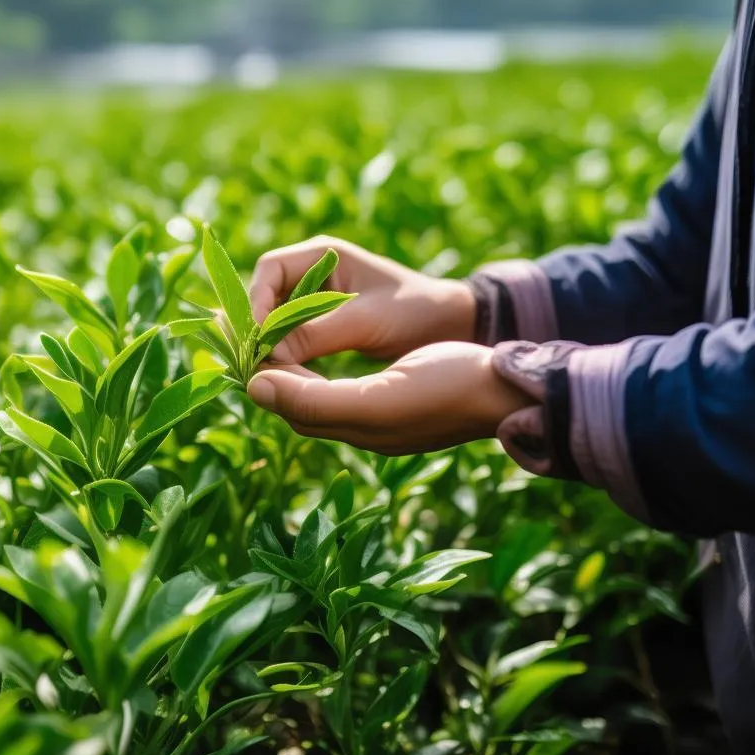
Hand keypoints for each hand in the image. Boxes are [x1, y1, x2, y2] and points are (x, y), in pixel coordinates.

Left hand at [246, 342, 532, 454]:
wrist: (509, 389)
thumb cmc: (447, 386)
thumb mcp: (376, 396)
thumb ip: (312, 397)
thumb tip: (254, 388)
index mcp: (353, 428)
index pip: (285, 401)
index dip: (261, 366)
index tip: (245, 329)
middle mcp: (361, 428)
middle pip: (297, 400)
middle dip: (271, 365)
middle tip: (251, 325)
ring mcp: (381, 417)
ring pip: (318, 393)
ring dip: (294, 363)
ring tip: (277, 328)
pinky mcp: (397, 401)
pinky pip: (342, 387)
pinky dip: (321, 365)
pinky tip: (321, 343)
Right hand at [248, 236, 475, 363]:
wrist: (453, 324)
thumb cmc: (415, 312)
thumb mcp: (364, 321)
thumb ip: (315, 334)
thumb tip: (268, 354)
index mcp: (323, 255)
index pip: (270, 269)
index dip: (257, 301)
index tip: (258, 337)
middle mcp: (315, 271)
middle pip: (267, 293)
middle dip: (258, 325)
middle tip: (252, 359)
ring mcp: (318, 297)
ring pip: (276, 317)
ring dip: (270, 341)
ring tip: (265, 370)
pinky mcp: (324, 322)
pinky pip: (292, 333)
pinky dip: (286, 351)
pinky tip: (285, 374)